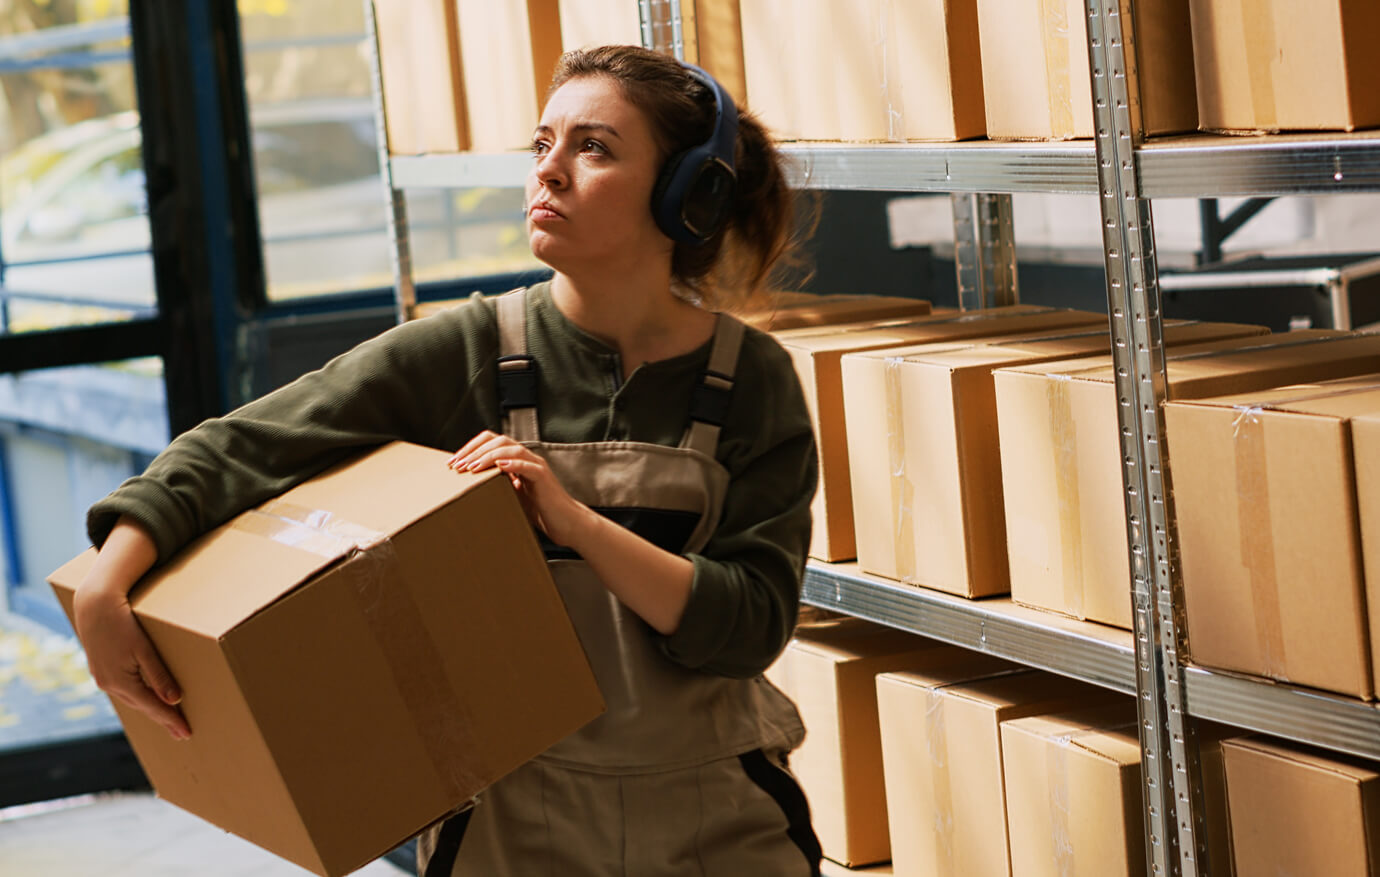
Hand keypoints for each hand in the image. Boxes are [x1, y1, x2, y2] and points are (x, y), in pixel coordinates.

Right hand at [73, 585, 189, 739]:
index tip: (186, 733)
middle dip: (162, 719)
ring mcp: (102, 677)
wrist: (94, 604)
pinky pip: (124, 689)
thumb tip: (174, 701)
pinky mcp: (101, 668)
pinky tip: (146, 697)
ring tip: (168, 718)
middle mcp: (108, 684)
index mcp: (120, 682)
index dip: (171, 720)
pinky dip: (139, 696)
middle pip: (142, 706)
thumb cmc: (123, 623)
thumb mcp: (144, 649)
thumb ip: (159, 676)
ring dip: (150, 709)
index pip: (152, 707)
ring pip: (132, 699)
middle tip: (181, 732)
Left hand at [447, 431, 594, 547]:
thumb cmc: (540, 511)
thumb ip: (496, 485)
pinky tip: (498, 467)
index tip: (454, 461)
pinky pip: (526, 465)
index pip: (491, 442)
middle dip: (474, 450)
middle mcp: (527, 458)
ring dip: (487, 456)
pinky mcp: (543, 477)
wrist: (566, 523)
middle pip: (498, 440)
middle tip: (457, 464)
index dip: (471, 447)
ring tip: (471, 467)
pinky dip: (512, 464)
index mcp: (517, 460)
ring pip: (510, 449)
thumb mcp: (512, 495)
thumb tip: (469, 485)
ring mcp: (536, 465)